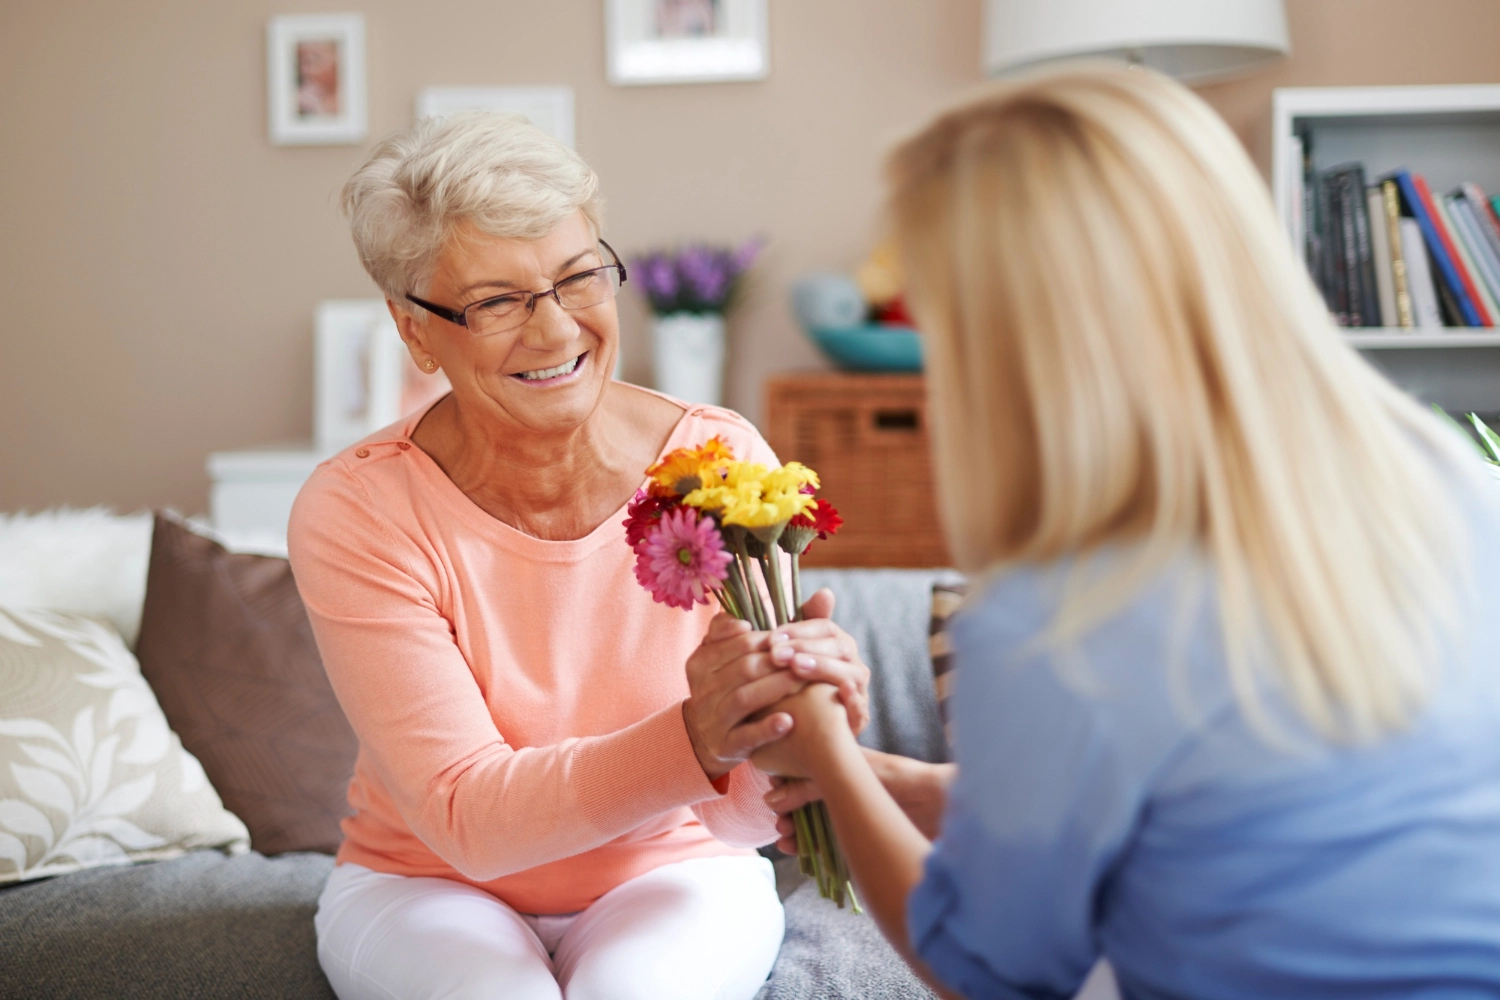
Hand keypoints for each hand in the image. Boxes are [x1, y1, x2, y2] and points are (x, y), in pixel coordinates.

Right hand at [682, 611, 865, 780]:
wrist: (706, 736)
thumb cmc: (731, 684)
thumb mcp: (731, 653)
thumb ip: (762, 623)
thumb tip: (825, 595)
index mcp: (701, 659)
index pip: (738, 642)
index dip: (769, 639)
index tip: (791, 639)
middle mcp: (701, 687)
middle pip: (744, 668)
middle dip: (778, 662)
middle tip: (807, 660)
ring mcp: (711, 717)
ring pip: (745, 698)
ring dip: (776, 688)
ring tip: (803, 683)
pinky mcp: (723, 745)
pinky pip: (746, 735)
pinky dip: (767, 728)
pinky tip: (789, 721)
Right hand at [763, 750, 957, 851]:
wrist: (944, 807)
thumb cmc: (906, 781)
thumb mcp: (856, 777)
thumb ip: (815, 785)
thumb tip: (773, 798)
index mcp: (845, 767)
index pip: (804, 773)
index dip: (785, 786)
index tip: (772, 799)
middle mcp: (847, 790)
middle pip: (806, 801)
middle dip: (788, 813)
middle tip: (780, 827)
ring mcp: (854, 815)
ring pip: (816, 824)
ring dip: (798, 833)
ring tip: (785, 841)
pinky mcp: (863, 838)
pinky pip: (832, 845)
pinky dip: (814, 850)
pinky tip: (801, 854)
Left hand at [770, 588, 871, 734]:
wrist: (811, 736)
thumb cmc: (799, 689)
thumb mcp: (791, 659)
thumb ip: (792, 629)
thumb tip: (822, 592)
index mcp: (838, 644)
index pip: (824, 627)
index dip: (799, 629)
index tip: (772, 635)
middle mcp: (852, 664)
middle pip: (837, 646)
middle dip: (805, 647)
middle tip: (777, 652)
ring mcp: (858, 690)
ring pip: (849, 673)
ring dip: (823, 667)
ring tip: (796, 666)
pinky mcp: (859, 718)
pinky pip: (860, 707)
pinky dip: (851, 699)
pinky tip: (839, 691)